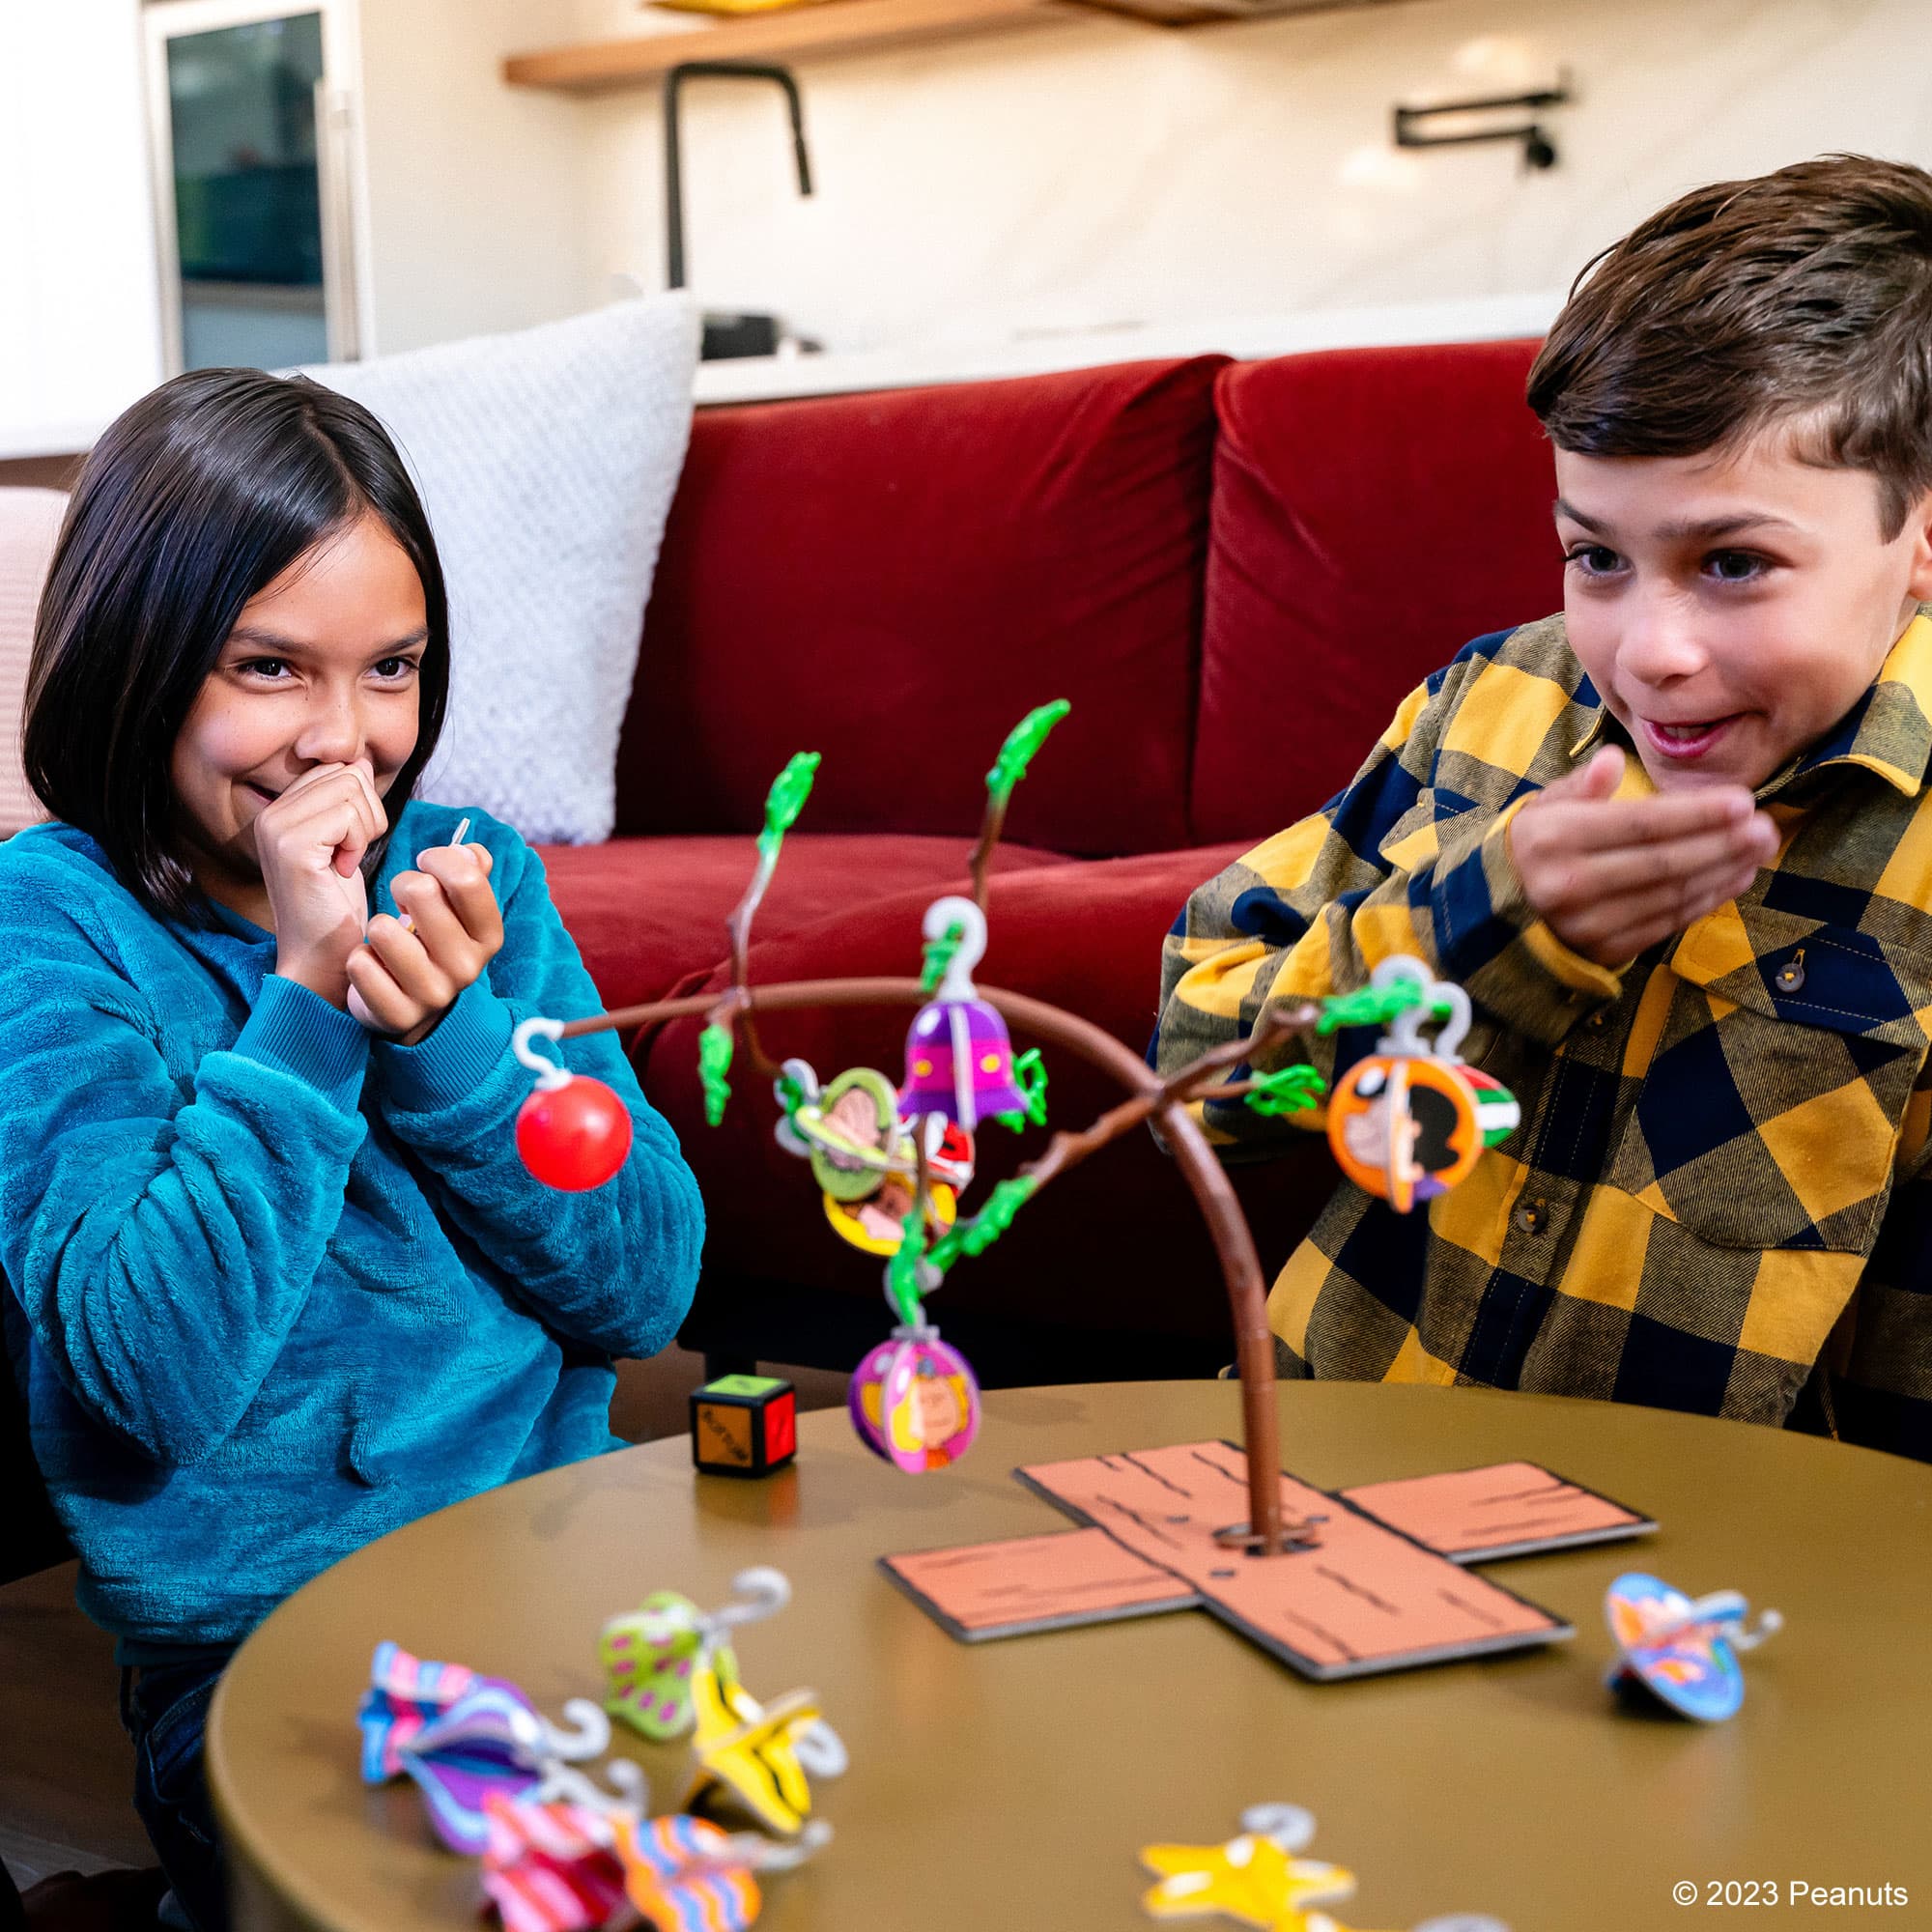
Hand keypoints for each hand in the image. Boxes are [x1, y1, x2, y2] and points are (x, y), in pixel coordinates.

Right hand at [261, 760, 385, 1005]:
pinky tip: (343, 870)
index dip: (361, 804)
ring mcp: (276, 828)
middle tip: (350, 854)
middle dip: (368, 813)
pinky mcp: (291, 846)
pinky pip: (349, 815)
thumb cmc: (337, 905)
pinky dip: (359, 843)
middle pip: (348, 773)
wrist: (323, 956)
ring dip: (365, 829)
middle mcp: (270, 814)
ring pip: (352, 789)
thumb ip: (349, 801)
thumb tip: (360, 760)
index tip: (349, 844)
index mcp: (279, 810)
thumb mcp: (347, 842)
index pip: (339, 769)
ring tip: (345, 862)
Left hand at [346, 841, 503, 1042]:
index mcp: (489, 936)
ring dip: (379, 925)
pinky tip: (375, 966)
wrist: (415, 1007)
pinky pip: (360, 964)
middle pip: (422, 892)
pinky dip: (360, 958)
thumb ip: (470, 873)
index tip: (426, 864)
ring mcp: (433, 993)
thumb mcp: (459, 910)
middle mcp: (468, 967)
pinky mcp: (397, 1014)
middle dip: (403, 886)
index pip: (468, 879)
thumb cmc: (434, 943)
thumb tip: (468, 849)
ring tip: (389, 939)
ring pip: (383, 928)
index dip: (438, 860)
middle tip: (404, 902)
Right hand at [1509, 746, 1779, 966]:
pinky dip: (1705, 901)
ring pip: (1671, 894)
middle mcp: (1570, 883)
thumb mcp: (1539, 809)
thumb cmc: (1528, 851)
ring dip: (1724, 872)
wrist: (1490, 917)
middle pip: (1663, 861)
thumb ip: (1579, 786)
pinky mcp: (1603, 950)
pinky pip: (1666, 923)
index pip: (1639, 823)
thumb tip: (1613, 760)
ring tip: (1759, 849)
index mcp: (1554, 838)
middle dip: (1722, 843)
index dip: (1695, 813)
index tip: (1741, 800)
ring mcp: (1587, 922)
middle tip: (1766, 827)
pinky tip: (1733, 879)